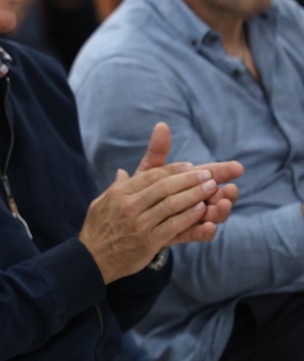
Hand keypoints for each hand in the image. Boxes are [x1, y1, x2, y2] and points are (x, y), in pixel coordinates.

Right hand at [78, 123, 231, 282]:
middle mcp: (128, 205)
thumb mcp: (102, 202)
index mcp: (119, 192)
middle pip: (165, 187)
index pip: (151, 175)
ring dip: (195, 195)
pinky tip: (202, 211)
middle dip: (190, 179)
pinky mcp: (148, 241)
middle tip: (209, 176)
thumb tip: (123, 172)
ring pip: (172, 204)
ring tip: (212, 189)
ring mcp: (139, 223)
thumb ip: (116, 187)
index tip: (191, 166)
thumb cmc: (98, 229)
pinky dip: (189, 217)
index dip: (174, 170)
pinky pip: (173, 226)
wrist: (92, 259)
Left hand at [133, 123, 240, 242]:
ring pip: (209, 216)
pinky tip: (208, 228)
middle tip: (230, 190)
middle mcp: (194, 201)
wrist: (124, 218)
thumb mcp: (148, 170)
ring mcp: (189, 219)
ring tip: (221, 206)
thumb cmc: (141, 189)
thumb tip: (161, 125)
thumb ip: (157, 152)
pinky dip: (203, 232)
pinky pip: (194, 235)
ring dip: (218, 212)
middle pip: (215, 197)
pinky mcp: (180, 235)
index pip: (210, 175)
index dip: (223, 171)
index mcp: (189, 183)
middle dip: (225, 193)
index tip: (238, 167)